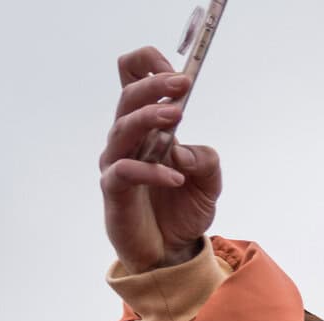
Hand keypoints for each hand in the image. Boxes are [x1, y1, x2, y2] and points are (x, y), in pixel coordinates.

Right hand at [100, 48, 223, 271]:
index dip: (149, 64)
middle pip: (127, 96)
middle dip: (155, 85)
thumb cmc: (183, 210)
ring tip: (178, 114)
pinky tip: (176, 177)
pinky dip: (151, 171)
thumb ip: (205, 160)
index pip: (132, 78)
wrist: (172, 253)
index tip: (178, 71)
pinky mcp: (114, 190)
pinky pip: (125, 171)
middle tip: (183, 84)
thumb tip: (182, 150)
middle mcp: (128, 139)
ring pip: (123, 128)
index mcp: (147, 126)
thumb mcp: (210, 182)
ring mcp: (117, 162)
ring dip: (150, 116)